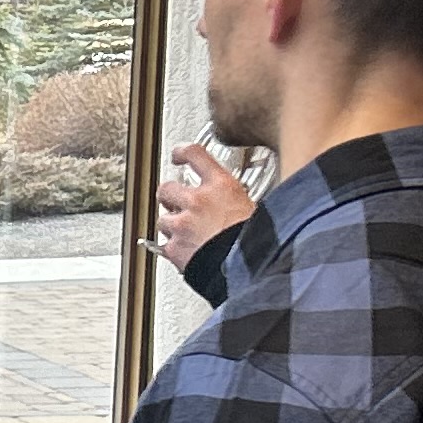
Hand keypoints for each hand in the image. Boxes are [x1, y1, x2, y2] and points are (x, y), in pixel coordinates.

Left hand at [153, 142, 253, 270]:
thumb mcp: (255, 209)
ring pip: (163, 220)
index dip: (183, 152)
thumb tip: (229, 201)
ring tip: (190, 236)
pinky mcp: (174, 248)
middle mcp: (198, 201)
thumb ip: (232, 200)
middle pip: (167, 189)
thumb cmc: (258, 243)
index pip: (195, 154)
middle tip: (179, 205)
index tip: (178, 155)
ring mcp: (182, 225)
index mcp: (222, 186)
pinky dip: (175, 250)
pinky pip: (165, 246)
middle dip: (171, 198)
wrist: (252, 270)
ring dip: (173, 226)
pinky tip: (189, 253)